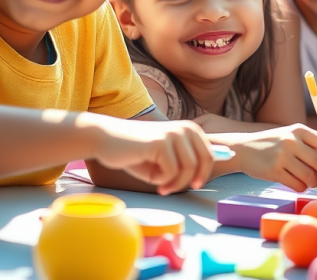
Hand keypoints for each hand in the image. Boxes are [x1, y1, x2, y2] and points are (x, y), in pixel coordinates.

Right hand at [94, 117, 213, 195]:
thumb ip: (186, 162)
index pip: (209, 155)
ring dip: (175, 184)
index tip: (194, 185)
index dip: (203, 174)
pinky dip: (162, 180)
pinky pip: (171, 171)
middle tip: (175, 189)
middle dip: (191, 180)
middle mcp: (184, 128)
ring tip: (161, 187)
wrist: (107, 140)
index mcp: (189, 129)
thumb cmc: (136, 152)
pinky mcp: (160, 142)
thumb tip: (209, 171)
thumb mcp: (166, 157)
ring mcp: (173, 134)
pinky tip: (152, 179)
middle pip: (203, 162)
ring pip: (188, 168)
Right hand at [233, 124, 316, 191]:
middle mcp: (291, 141)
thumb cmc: (272, 144)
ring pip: (310, 176)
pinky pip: (297, 185)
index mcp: (298, 130)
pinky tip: (296, 183)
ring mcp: (282, 157)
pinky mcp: (274, 171)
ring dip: (313, 182)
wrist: (243, 149)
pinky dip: (301, 187)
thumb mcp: (289, 135)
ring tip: (310, 181)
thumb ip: (310, 144)